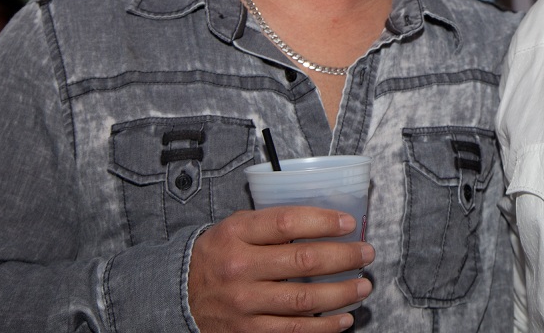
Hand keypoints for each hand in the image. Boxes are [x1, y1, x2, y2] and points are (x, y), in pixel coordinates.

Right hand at [188, 206, 374, 332]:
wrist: (177, 293)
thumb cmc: (218, 255)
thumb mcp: (235, 228)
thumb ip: (272, 224)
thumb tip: (325, 221)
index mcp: (236, 233)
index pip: (287, 222)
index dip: (324, 221)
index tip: (349, 224)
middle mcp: (239, 268)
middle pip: (303, 260)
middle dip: (344, 257)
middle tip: (366, 254)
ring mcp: (243, 303)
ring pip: (304, 299)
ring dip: (341, 293)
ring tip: (362, 286)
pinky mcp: (247, 331)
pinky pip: (294, 331)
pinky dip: (324, 326)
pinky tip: (343, 318)